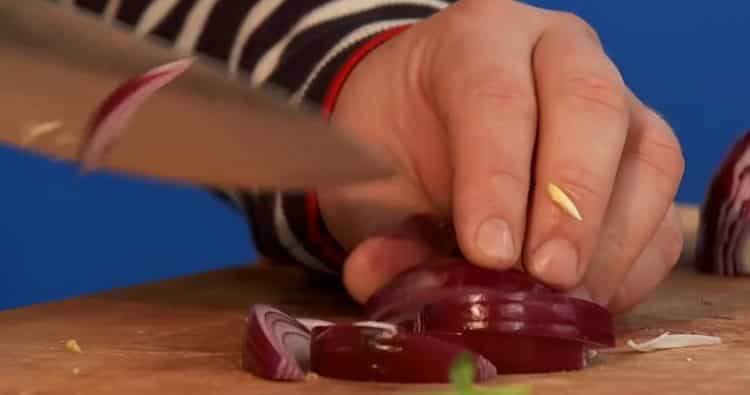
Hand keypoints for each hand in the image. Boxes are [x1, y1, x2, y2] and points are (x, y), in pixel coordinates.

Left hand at [318, 0, 684, 312]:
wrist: (427, 122)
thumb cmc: (401, 141)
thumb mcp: (371, 178)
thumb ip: (377, 228)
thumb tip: (379, 276)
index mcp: (477, 38)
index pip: (497, 96)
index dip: (497, 178)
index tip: (489, 253)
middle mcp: (557, 52)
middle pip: (589, 106)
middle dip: (572, 203)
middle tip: (548, 276)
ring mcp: (615, 101)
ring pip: (649, 157)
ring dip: (612, 241)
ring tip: (566, 300)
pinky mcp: (642, 158)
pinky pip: (663, 210)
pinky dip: (635, 264)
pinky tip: (591, 296)